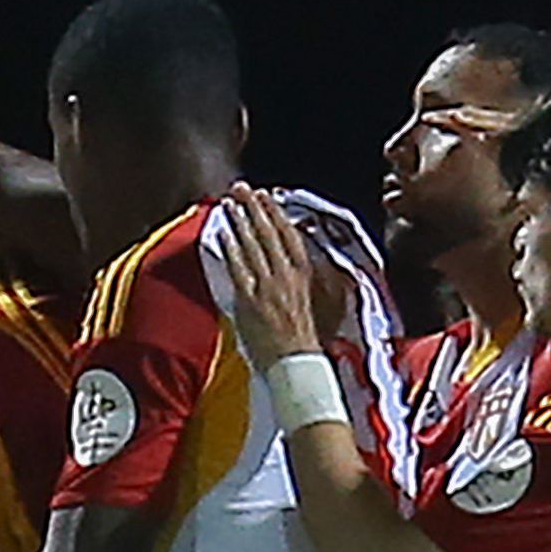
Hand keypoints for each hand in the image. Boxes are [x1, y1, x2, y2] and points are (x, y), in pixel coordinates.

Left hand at [203, 183, 332, 374]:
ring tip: (229, 202)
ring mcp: (266, 285)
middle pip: (268, 233)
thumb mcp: (328, 302)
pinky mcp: (249, 299)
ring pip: (252, 245)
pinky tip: (222, 232)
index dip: (275, 213)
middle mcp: (286, 274)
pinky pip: (238, 267)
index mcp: (306, 273)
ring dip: (240, 221)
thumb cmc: (312, 337)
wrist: (297, 363)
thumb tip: (320, 259)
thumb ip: (323, 278)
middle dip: (254, 208)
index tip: (267, 195)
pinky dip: (230, 247)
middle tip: (242, 188)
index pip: (289, 235)